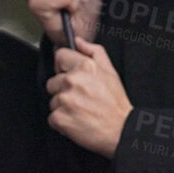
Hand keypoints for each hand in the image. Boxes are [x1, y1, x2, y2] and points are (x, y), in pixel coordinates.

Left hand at [47, 40, 131, 157]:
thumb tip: (78, 41)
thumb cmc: (115, 103)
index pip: (59, 56)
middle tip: (80, 98)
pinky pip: (52, 117)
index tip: (68, 74)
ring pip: (52, 100)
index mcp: (85, 67)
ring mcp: (65, 100)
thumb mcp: (110, 71)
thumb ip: (94, 51)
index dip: (63, 66)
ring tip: (80, 110)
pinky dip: (62, 121)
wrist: (121, 130)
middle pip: (52, 81)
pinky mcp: (60, 118)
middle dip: (63, 90)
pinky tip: (76, 120)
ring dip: (63, 106)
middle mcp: (73, 81)